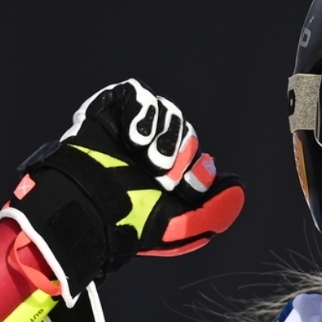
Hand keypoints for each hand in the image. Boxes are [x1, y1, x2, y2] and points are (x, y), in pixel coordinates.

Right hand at [0, 79, 244, 305]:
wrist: (83, 208)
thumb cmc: (127, 221)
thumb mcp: (179, 226)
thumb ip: (215, 212)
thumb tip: (238, 188)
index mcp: (170, 180)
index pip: (201, 162)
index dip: (200, 171)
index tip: (189, 184)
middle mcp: (153, 154)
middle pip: (188, 136)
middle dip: (180, 156)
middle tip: (162, 176)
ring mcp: (132, 132)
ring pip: (169, 114)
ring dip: (165, 137)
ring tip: (148, 160)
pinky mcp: (109, 112)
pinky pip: (138, 95)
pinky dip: (143, 113)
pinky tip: (135, 138)